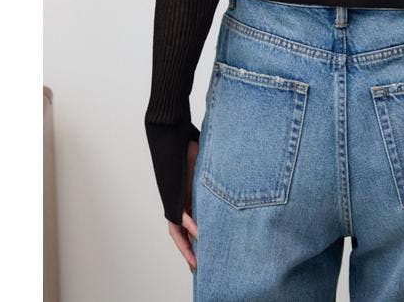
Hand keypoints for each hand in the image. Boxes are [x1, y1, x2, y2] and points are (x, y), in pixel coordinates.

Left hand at [167, 140, 199, 271]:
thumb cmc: (189, 147)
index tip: (203, 253)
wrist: (173, 136)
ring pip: (179, 230)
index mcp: (186, 198)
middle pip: (181, 233)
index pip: (188, 225)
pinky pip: (180, 215)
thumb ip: (211, 182)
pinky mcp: (174, 194)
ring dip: (187, 246)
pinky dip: (190, 225)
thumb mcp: (204, 170)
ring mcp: (175, 200)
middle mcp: (178, 202)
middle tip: (199, 267)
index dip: (193, 241)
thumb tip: (230, 189)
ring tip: (197, 260)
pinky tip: (199, 233)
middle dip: (190, 251)